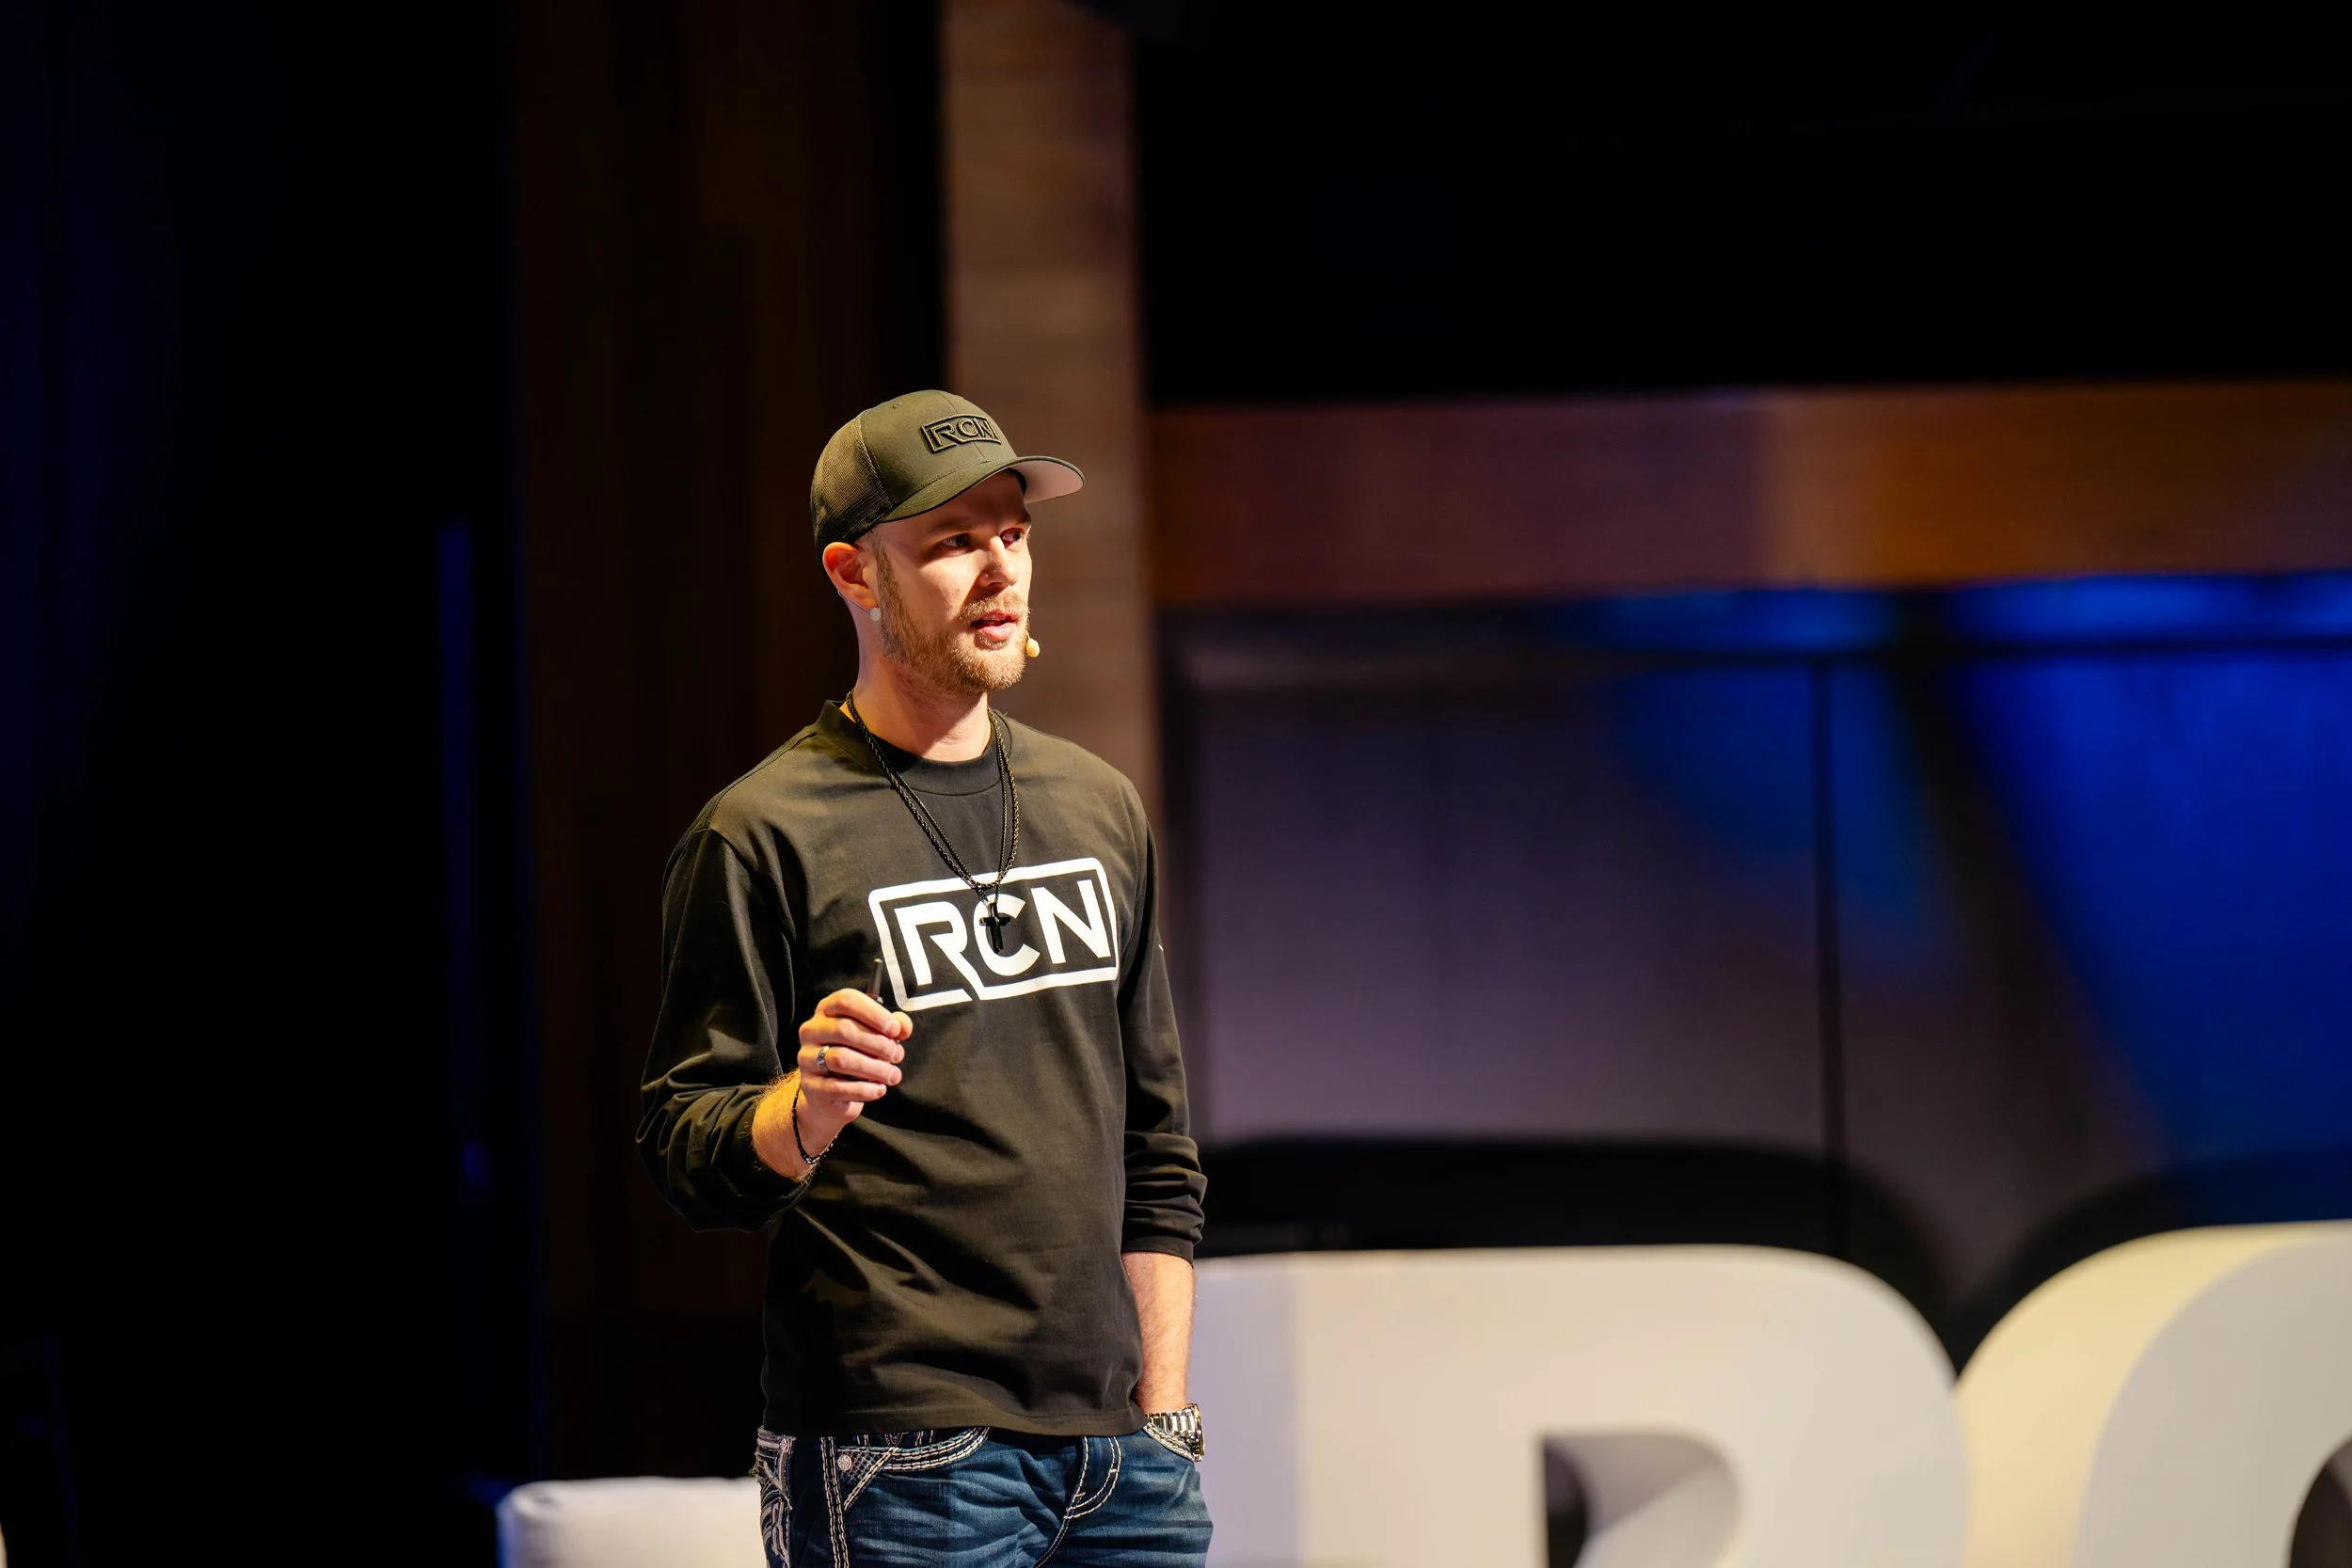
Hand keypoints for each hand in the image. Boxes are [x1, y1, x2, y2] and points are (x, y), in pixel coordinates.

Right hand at [753, 988, 911, 1178]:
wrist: (828, 1099)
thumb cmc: (857, 1060)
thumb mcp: (874, 1041)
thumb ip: (891, 1029)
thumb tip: (904, 1026)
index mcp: (826, 1013)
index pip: (844, 1000)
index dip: (873, 1012)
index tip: (895, 1029)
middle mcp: (811, 1034)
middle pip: (844, 1031)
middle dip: (878, 1045)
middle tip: (897, 1057)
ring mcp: (807, 1062)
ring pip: (842, 1059)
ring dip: (875, 1068)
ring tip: (893, 1076)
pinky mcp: (811, 1090)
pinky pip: (840, 1089)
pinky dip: (866, 1090)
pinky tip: (879, 1091)